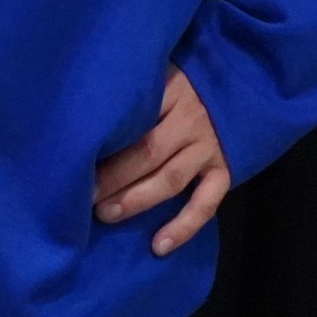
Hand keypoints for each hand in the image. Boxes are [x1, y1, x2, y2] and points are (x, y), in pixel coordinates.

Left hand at [92, 63, 230, 255]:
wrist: (242, 82)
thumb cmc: (189, 79)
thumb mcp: (162, 70)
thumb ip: (137, 86)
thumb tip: (88, 104)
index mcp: (171, 90)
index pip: (134, 118)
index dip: (104, 140)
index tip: (75, 156)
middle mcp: (190, 121)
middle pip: (147, 152)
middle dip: (113, 177)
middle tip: (83, 194)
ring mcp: (208, 148)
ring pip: (170, 180)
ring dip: (136, 200)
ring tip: (105, 215)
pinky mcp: (224, 171)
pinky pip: (206, 204)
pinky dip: (184, 227)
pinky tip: (159, 246)